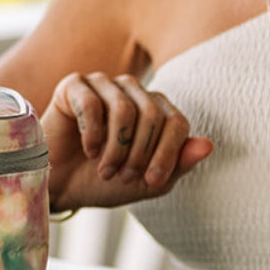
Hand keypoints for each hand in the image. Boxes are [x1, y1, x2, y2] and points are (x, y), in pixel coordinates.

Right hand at [42, 73, 211, 211]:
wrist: (60, 185)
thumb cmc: (104, 181)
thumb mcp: (146, 181)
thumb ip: (178, 164)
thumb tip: (208, 145)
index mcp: (156, 109)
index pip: (177, 122)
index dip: (168, 153)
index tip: (151, 181)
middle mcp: (132, 90)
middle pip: (152, 113)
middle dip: (139, 152)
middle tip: (122, 176)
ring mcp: (102, 83)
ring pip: (123, 108)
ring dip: (116, 147)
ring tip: (105, 168)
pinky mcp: (73, 85)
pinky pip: (91, 103)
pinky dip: (92, 134)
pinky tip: (87, 150)